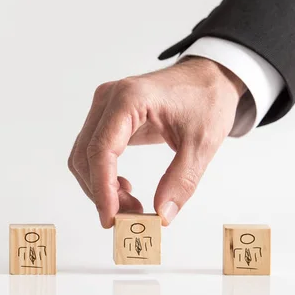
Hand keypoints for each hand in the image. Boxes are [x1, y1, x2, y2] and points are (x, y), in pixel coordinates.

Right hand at [68, 57, 245, 227]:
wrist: (210, 76)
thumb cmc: (207, 100)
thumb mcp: (202, 144)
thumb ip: (181, 181)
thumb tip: (161, 214)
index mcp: (130, 99)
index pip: (102, 150)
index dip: (102, 189)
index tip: (111, 218)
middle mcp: (109, 99)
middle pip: (86, 155)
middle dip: (102, 192)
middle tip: (129, 217)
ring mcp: (104, 106)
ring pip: (84, 155)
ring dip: (100, 186)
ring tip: (130, 204)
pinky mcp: (107, 115)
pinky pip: (92, 150)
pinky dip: (102, 174)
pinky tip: (124, 186)